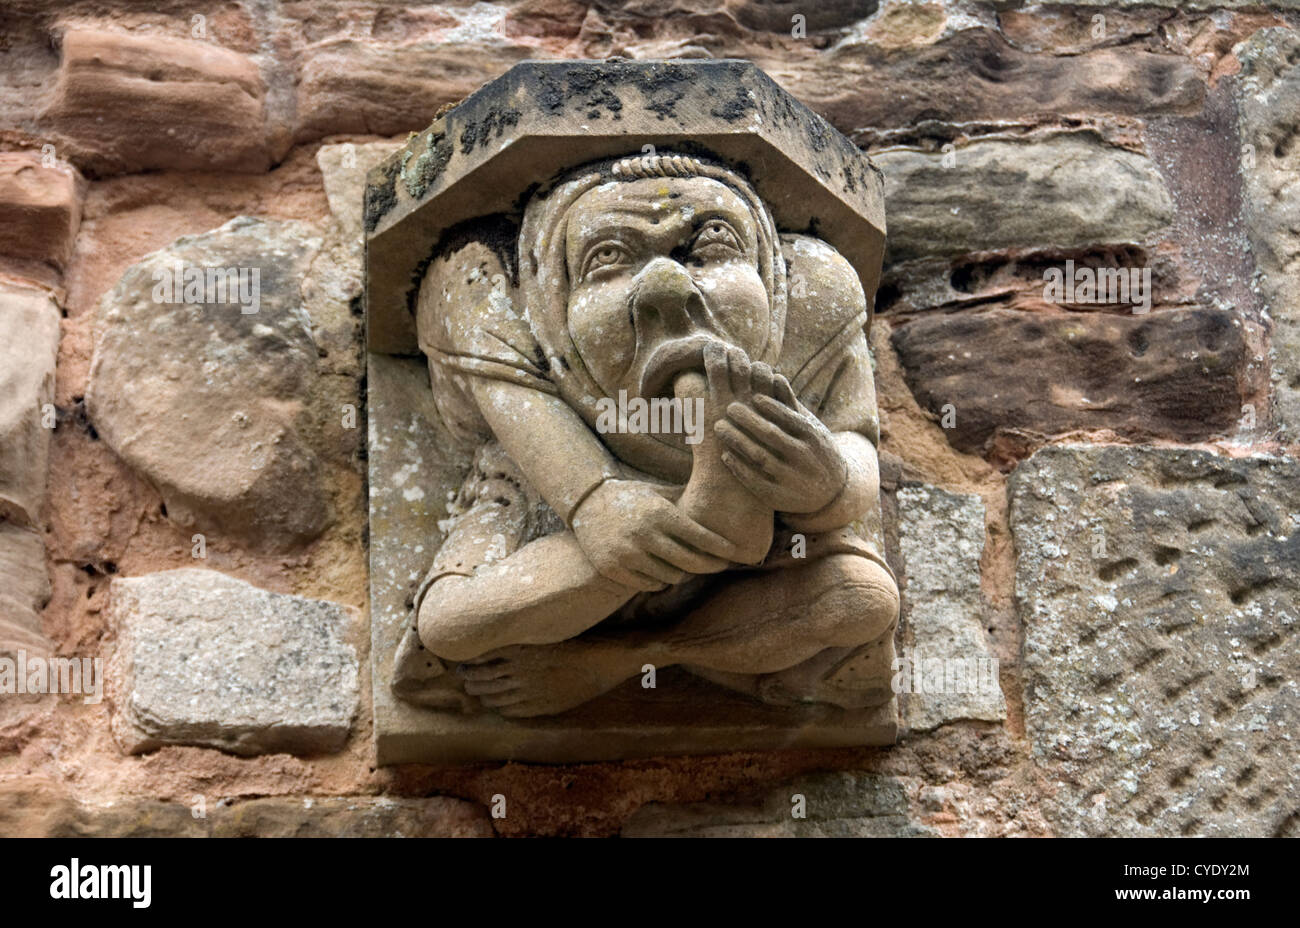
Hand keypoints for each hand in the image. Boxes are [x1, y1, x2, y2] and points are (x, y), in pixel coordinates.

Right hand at [571, 479, 738, 590]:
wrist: (586, 502)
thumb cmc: (631, 496)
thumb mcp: (658, 493)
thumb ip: (685, 500)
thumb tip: (721, 498)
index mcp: (658, 513)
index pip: (699, 536)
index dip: (720, 547)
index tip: (734, 552)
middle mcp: (644, 535)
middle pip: (690, 561)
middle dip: (710, 565)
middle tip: (721, 566)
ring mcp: (627, 554)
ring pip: (671, 576)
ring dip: (683, 572)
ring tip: (687, 565)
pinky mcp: (613, 568)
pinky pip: (650, 584)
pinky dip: (661, 579)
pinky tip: (664, 570)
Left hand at [713, 378, 847, 514]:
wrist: (831, 491)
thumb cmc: (813, 448)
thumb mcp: (809, 427)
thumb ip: (790, 405)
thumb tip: (774, 376)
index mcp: (813, 438)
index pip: (789, 418)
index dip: (769, 406)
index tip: (750, 395)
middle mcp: (804, 459)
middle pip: (772, 437)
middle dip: (748, 421)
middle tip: (728, 407)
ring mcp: (792, 480)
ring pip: (761, 459)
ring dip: (737, 441)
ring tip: (719, 427)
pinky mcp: (780, 498)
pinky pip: (755, 482)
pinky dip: (738, 468)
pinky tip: (725, 455)